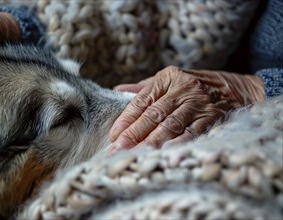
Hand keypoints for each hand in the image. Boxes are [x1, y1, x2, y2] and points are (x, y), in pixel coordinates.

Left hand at [109, 66, 264, 152]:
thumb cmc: (196, 84)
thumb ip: (144, 88)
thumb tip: (117, 91)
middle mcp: (182, 89)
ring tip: (135, 155)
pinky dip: (178, 144)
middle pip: (153, 114)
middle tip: (117, 150)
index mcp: (168, 78)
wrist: (237, 88)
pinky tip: (164, 154)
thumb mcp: (170, 78)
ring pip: (170, 125)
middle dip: (134, 134)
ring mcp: (198, 104)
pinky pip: (192, 132)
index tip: (114, 134)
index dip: (127, 118)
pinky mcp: (212, 118)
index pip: (142, 100)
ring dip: (152, 142)